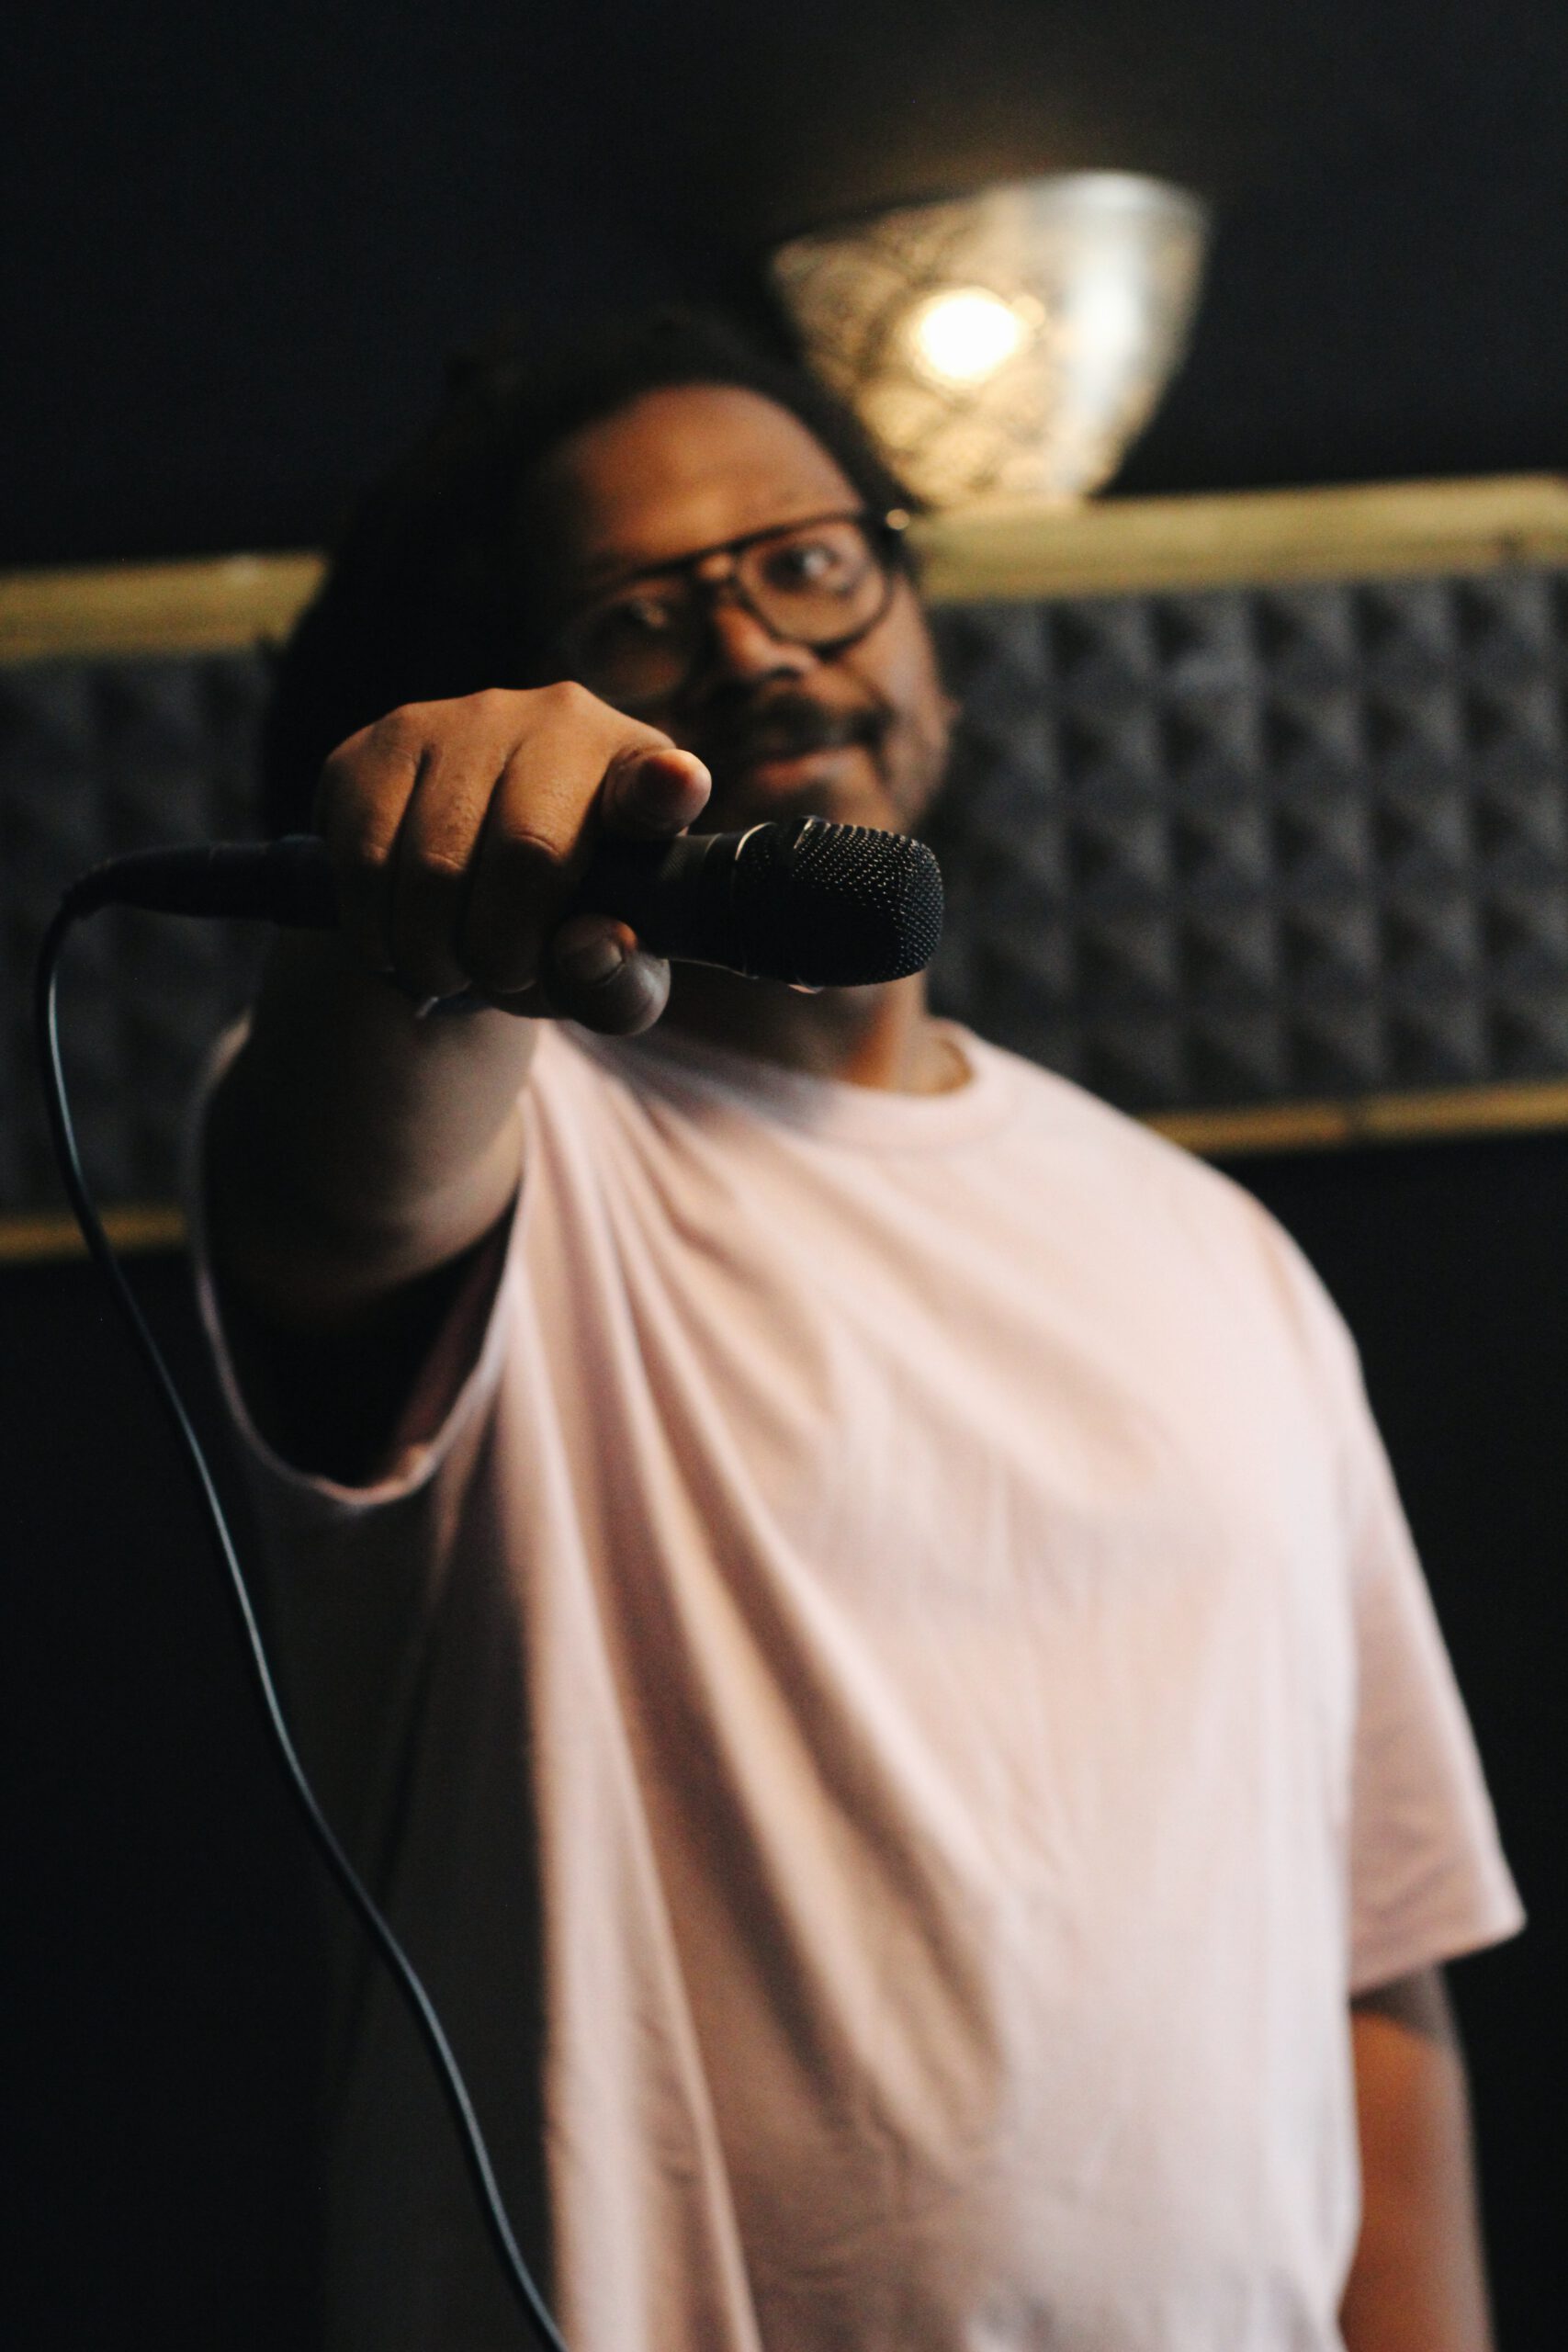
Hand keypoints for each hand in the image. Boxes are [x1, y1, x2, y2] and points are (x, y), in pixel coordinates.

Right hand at [315, 683, 711, 1033]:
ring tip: (445, 966)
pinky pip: (364, 853)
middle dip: (501, 949)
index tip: (677, 787)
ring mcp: (467, 718)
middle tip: (496, 977)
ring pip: (433, 861)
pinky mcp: (385, 739)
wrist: (467, 888)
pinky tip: (395, 938)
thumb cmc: (563, 928)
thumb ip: (620, 986)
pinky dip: (374, 927)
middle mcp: (561, 722)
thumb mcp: (607, 978)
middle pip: (528, 849)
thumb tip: (594, 947)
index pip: (658, 779)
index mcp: (641, 777)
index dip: (665, 787)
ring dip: (430, 951)